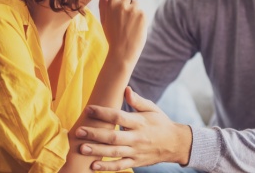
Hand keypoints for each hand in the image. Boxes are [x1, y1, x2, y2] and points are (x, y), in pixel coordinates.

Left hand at [75, 87, 192, 170]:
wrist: (176, 144)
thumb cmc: (161, 123)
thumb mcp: (152, 109)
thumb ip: (137, 101)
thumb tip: (126, 89)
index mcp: (139, 122)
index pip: (118, 116)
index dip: (103, 112)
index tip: (89, 109)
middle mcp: (137, 138)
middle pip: (113, 136)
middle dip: (95, 134)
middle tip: (79, 131)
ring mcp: (136, 151)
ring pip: (114, 152)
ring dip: (97, 151)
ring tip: (82, 148)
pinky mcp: (136, 162)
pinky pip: (120, 165)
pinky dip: (107, 167)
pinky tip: (93, 166)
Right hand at [98, 0, 146, 62]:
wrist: (122, 51)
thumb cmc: (112, 36)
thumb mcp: (104, 20)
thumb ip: (103, 4)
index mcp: (111, 4)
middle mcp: (122, 5)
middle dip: (127, 4)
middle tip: (124, 19)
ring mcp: (134, 9)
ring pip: (136, 4)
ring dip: (134, 10)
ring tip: (129, 24)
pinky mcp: (143, 15)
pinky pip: (142, 11)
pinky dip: (140, 18)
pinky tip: (135, 28)